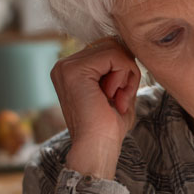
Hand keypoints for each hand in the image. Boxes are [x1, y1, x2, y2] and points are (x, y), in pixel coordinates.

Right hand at [51, 37, 141, 178]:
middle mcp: (64, 65)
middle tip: (121, 98)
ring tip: (118, 98)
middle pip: (110, 45)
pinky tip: (115, 96)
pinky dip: (124, 75)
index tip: (120, 97)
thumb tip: (129, 48)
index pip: (106, 49)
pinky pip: (114, 55)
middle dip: (126, 70)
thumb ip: (119, 68)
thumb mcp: (117, 91)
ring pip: (114, 48)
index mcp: (71, 70)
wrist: (97, 148)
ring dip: (126, 74)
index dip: (122, 68)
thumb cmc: (108, 127)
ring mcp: (66, 66)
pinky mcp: (75, 71)